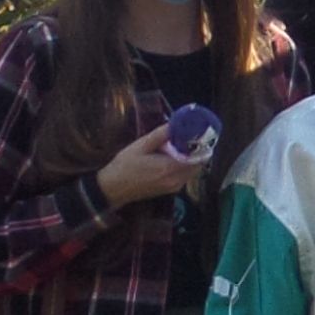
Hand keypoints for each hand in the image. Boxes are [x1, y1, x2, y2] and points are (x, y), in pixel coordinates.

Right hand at [95, 119, 210, 209]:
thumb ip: (160, 135)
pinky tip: (174, 157)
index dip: (201, 145)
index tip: (199, 133)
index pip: (197, 157)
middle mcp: (177, 180)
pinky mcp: (171, 190)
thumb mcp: (141, 146)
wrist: (113, 188)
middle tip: (190, 136)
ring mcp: (174, 187)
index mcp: (170, 168)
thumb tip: (175, 123)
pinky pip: (185, 176)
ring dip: (191, 159)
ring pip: (193, 171)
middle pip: (198, 164)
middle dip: (197, 151)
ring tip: (182, 145)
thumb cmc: (125, 165)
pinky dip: (185, 166)